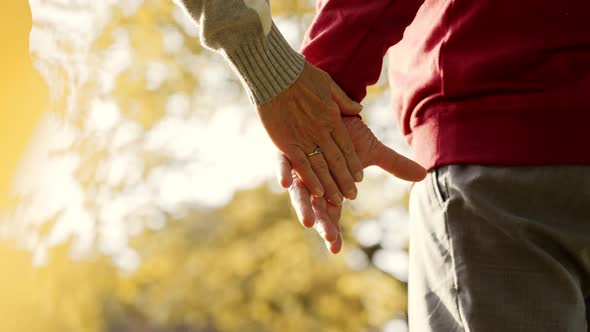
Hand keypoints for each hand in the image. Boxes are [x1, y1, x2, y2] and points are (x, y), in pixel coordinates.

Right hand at [259, 62, 363, 206]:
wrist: (275, 72)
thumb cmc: (301, 74)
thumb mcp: (328, 84)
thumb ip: (344, 101)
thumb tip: (359, 108)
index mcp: (332, 117)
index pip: (346, 146)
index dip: (353, 163)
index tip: (359, 176)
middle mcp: (321, 131)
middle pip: (337, 160)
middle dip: (345, 179)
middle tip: (353, 195)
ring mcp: (304, 138)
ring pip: (322, 167)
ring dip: (331, 185)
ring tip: (339, 200)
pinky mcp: (286, 143)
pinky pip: (301, 165)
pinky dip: (310, 179)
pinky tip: (318, 192)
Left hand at [277, 116, 426, 253]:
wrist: (329, 108)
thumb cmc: (348, 133)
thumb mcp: (372, 150)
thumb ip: (393, 164)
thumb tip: (423, 175)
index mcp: (329, 187)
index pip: (331, 213)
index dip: (332, 230)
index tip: (334, 248)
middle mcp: (311, 182)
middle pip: (315, 207)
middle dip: (320, 222)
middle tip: (326, 235)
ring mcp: (297, 168)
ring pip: (297, 191)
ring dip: (302, 204)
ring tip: (307, 221)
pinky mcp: (286, 150)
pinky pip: (281, 164)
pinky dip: (282, 173)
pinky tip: (284, 184)